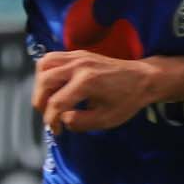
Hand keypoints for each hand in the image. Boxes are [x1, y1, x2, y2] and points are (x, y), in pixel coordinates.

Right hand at [33, 47, 166, 131]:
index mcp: (87, 82)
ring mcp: (78, 55)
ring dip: (40, 84)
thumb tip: (63, 119)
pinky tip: (53, 85)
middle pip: (45, 81)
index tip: (57, 130)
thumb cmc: (128, 100)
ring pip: (44, 64)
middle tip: (48, 116)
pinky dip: (46, 71)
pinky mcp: (78, 53)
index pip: (57, 103)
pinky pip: (52, 58)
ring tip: (47, 100)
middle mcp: (79, 65)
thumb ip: (81, 122)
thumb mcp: (107, 119)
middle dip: (40, 102)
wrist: (144, 78)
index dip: (51, 120)